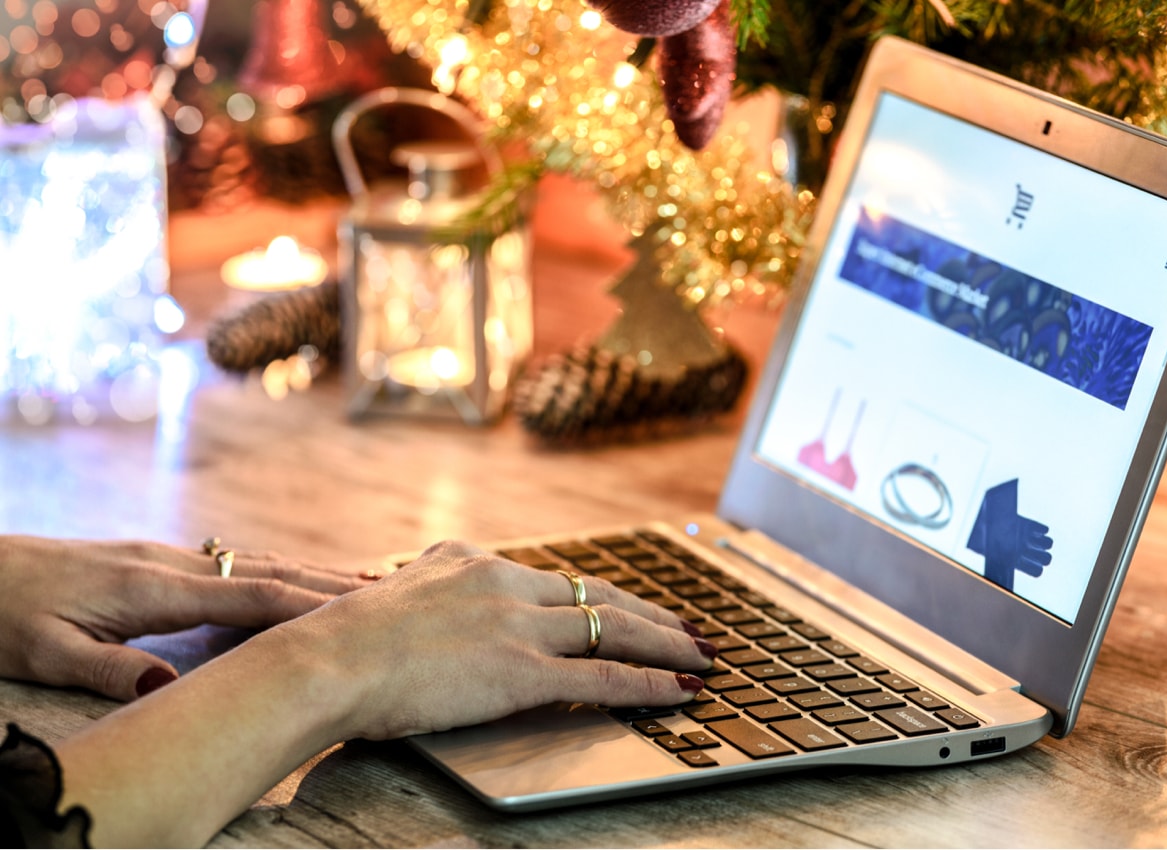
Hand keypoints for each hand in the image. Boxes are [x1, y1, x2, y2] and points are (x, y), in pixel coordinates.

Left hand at [0, 535, 369, 701]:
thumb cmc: (4, 611)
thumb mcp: (40, 650)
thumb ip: (104, 667)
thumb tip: (167, 685)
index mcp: (149, 587)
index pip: (246, 596)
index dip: (304, 604)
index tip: (356, 613)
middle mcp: (168, 563)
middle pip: (263, 570)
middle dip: (325, 581)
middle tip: (386, 594)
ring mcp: (165, 557)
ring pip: (252, 563)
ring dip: (307, 572)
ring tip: (360, 584)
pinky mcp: (155, 560)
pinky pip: (231, 566)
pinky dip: (274, 572)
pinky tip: (290, 580)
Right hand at [270, 539, 715, 742]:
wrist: (325, 659)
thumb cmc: (342, 640)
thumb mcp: (394, 593)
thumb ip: (428, 585)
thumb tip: (428, 582)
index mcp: (475, 563)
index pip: (556, 577)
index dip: (603, 594)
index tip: (632, 604)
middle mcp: (505, 583)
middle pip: (599, 594)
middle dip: (653, 614)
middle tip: (691, 628)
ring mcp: (517, 626)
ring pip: (613, 629)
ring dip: (666, 646)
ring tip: (704, 658)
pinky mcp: (520, 671)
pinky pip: (602, 679)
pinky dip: (649, 685)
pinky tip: (681, 692)